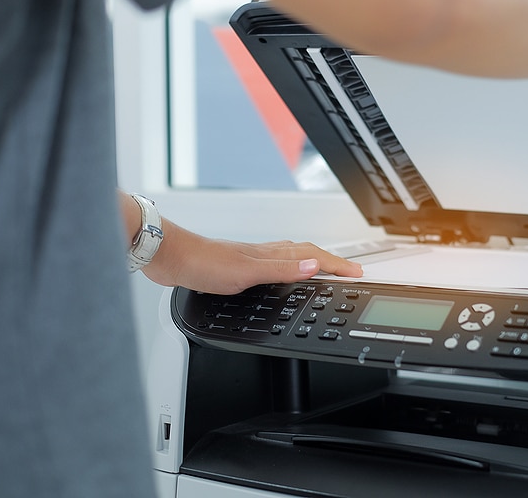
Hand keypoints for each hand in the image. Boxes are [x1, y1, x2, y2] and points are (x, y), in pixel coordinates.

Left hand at [142, 218, 362, 294]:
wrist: (170, 257)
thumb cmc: (202, 263)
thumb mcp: (247, 273)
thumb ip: (281, 270)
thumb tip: (314, 268)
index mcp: (271, 254)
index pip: (313, 257)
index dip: (337, 265)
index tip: (356, 272)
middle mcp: (264, 253)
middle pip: (306, 253)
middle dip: (330, 261)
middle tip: (347, 270)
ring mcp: (251, 258)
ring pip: (290, 256)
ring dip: (311, 261)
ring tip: (323, 269)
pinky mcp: (237, 266)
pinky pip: (273, 264)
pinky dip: (287, 267)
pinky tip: (278, 273)